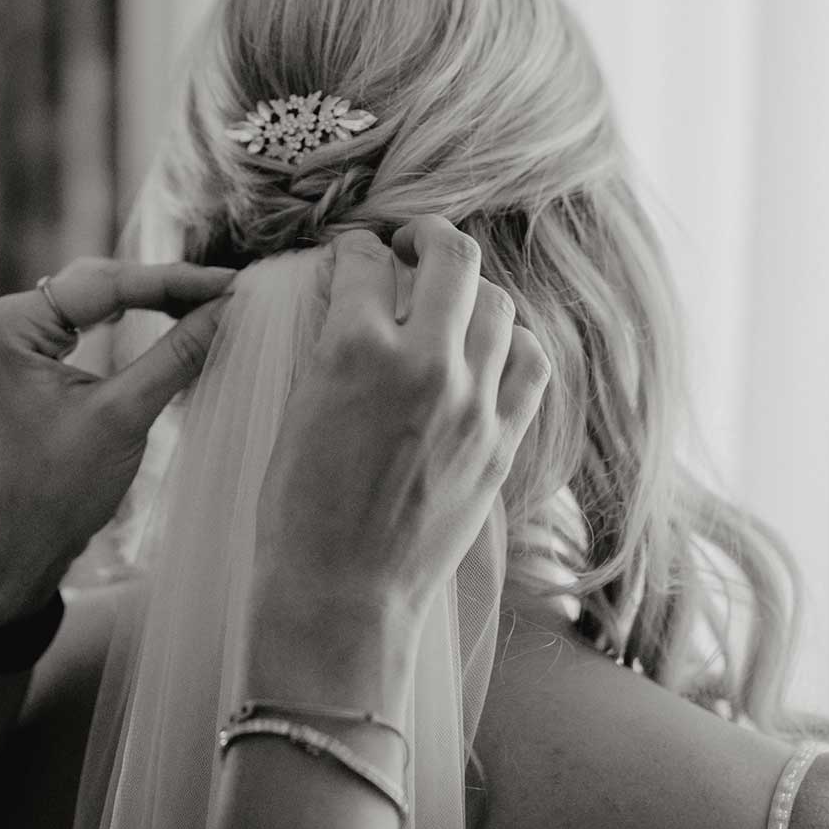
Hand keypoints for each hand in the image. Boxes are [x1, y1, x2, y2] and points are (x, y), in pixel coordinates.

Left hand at [0, 258, 237, 623]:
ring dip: (155, 301)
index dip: (173, 282)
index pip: (105, 284)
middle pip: (102, 283)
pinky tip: (176, 320)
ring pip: (102, 300)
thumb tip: (229, 307)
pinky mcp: (40, 359)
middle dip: (166, 288)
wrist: (22, 542)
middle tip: (230, 292)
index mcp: (12, 324)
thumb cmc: (58, 488)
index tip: (232, 284)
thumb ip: (176, 355)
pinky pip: (95, 323)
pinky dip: (138, 322)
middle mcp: (10, 320)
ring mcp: (23, 338)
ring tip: (212, 302)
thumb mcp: (124, 415)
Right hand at [252, 217, 549, 634]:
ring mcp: (474, 403)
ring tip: (446, 298)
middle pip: (450, 258)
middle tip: (409, 244)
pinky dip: (511, 342)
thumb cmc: (298, 507)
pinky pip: (531, 362)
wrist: (341, 590)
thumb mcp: (297, 407)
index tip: (352, 253)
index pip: (364, 259)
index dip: (353, 248)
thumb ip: (329, 345)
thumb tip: (348, 297)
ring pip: (497, 304)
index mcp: (355, 349)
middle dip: (426, 237)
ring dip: (469, 290)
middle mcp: (424, 363)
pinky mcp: (501, 441)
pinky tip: (487, 348)